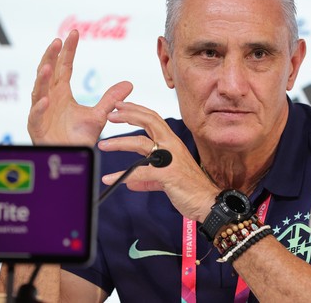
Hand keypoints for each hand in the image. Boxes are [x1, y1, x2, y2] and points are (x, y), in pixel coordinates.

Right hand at [28, 30, 132, 145]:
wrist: (72, 158)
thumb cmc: (78, 137)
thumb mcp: (98, 115)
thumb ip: (110, 99)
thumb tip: (129, 84)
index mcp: (61, 93)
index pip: (64, 67)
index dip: (67, 50)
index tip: (73, 33)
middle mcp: (49, 98)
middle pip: (48, 73)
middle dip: (51, 57)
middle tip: (57, 41)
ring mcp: (41, 112)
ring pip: (38, 92)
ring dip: (42, 79)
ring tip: (48, 67)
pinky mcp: (37, 128)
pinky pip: (36, 116)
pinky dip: (39, 108)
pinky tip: (45, 99)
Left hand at [98, 101, 219, 221]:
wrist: (207, 202)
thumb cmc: (190, 189)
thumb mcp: (167, 179)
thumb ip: (149, 178)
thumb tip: (131, 183)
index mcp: (172, 143)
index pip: (154, 119)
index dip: (137, 111)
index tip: (121, 107)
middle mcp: (172, 146)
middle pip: (149, 121)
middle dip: (128, 115)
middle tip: (110, 114)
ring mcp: (170, 159)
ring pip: (141, 143)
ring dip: (119, 142)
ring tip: (103, 145)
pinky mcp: (167, 174)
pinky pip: (139, 172)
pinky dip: (123, 175)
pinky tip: (110, 179)